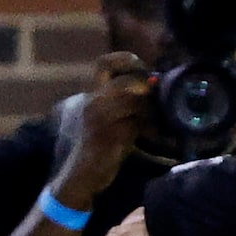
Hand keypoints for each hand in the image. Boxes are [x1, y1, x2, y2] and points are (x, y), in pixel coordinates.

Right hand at [54, 54, 151, 207]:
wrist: (79, 174)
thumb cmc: (97, 144)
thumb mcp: (106, 115)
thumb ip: (123, 99)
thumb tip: (154, 84)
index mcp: (89, 93)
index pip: (105, 63)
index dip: (128, 62)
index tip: (146, 73)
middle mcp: (90, 102)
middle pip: (124, 80)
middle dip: (146, 88)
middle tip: (155, 98)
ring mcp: (96, 119)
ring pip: (131, 100)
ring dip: (149, 109)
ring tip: (153, 121)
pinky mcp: (106, 138)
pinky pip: (134, 125)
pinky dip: (149, 128)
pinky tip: (153, 136)